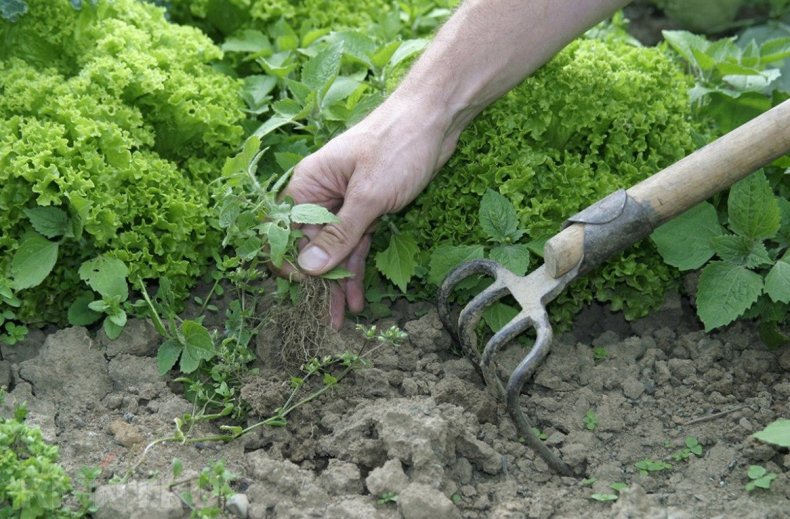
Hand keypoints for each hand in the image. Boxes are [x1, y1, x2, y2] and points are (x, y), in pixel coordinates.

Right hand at [282, 94, 459, 328]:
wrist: (435, 119)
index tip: (302, 290)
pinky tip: (359, 297)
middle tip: (325, 318)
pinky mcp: (369, 208)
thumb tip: (307, 268)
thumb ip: (338, 235)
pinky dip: (358, 268)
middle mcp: (322, 194)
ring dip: (339, 283)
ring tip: (341, 319)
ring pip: (335, 250)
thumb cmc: (396, 146)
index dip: (289, 262)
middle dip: (318, 282)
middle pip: (311, 245)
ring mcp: (346, 203)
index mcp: (309, 184)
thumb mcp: (367, 196)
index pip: (285, 230)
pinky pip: (356, 244)